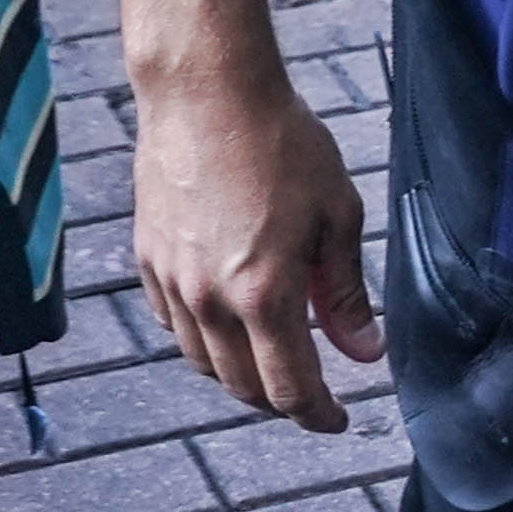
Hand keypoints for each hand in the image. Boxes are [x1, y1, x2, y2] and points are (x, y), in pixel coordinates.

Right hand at [130, 64, 377, 428]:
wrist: (206, 90)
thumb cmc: (280, 142)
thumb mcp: (336, 215)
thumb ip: (346, 293)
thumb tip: (365, 351)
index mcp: (263, 296)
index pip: (290, 389)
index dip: (317, 416)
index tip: (336, 421)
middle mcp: (210, 300)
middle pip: (242, 386)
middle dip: (280, 402)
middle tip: (308, 392)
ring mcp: (172, 281)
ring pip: (202, 361)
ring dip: (239, 373)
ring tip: (269, 356)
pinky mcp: (147, 257)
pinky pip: (173, 322)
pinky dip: (202, 337)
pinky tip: (224, 317)